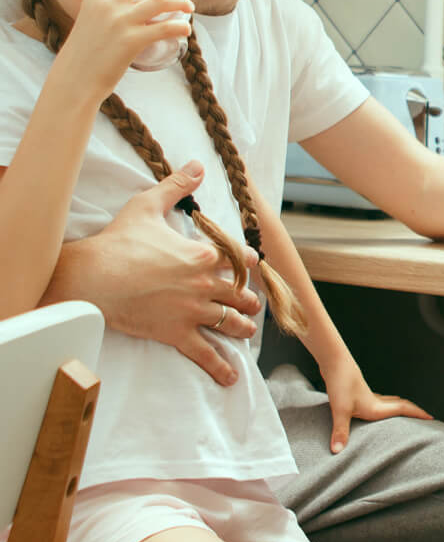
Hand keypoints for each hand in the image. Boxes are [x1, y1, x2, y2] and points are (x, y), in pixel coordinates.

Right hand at [43, 162, 262, 385]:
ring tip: (246, 330)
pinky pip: (205, 354)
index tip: (250, 266)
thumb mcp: (148, 205)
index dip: (248, 263)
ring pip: (232, 323)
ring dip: (243, 327)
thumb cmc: (119, 242)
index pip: (242, 260)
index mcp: (204, 255)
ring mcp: (193, 311)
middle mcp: (206, 284)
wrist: (92, 278)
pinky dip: (220, 367)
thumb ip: (177, 186)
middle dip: (250, 298)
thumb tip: (197, 165)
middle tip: (251, 302)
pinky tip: (231, 376)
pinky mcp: (177, 333)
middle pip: (243, 294)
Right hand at [60, 0, 193, 100]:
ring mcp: (120, 23)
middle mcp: (106, 6)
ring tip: (189, 6)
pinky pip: (164, 28)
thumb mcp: (88, 22)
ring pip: (160, 1)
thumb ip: (104, 12)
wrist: (75, 79)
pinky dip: (180, 27)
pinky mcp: (131, 42)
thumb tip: (128, 8)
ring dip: (180, 1)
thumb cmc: (83, 55)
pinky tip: (186, 29)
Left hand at [321, 354, 432, 452]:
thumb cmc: (340, 383)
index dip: (418, 414)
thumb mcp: (340, 410)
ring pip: (389, 402)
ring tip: (405, 416)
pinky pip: (378, 402)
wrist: (334, 361)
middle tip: (424, 418)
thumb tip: (337, 452)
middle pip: (400, 405)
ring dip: (400, 408)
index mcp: (376, 407)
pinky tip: (376, 410)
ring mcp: (367, 395)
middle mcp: (375, 401)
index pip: (403, 409)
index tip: (432, 418)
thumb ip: (341, 431)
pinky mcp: (357, 393)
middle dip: (413, 412)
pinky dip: (384, 406)